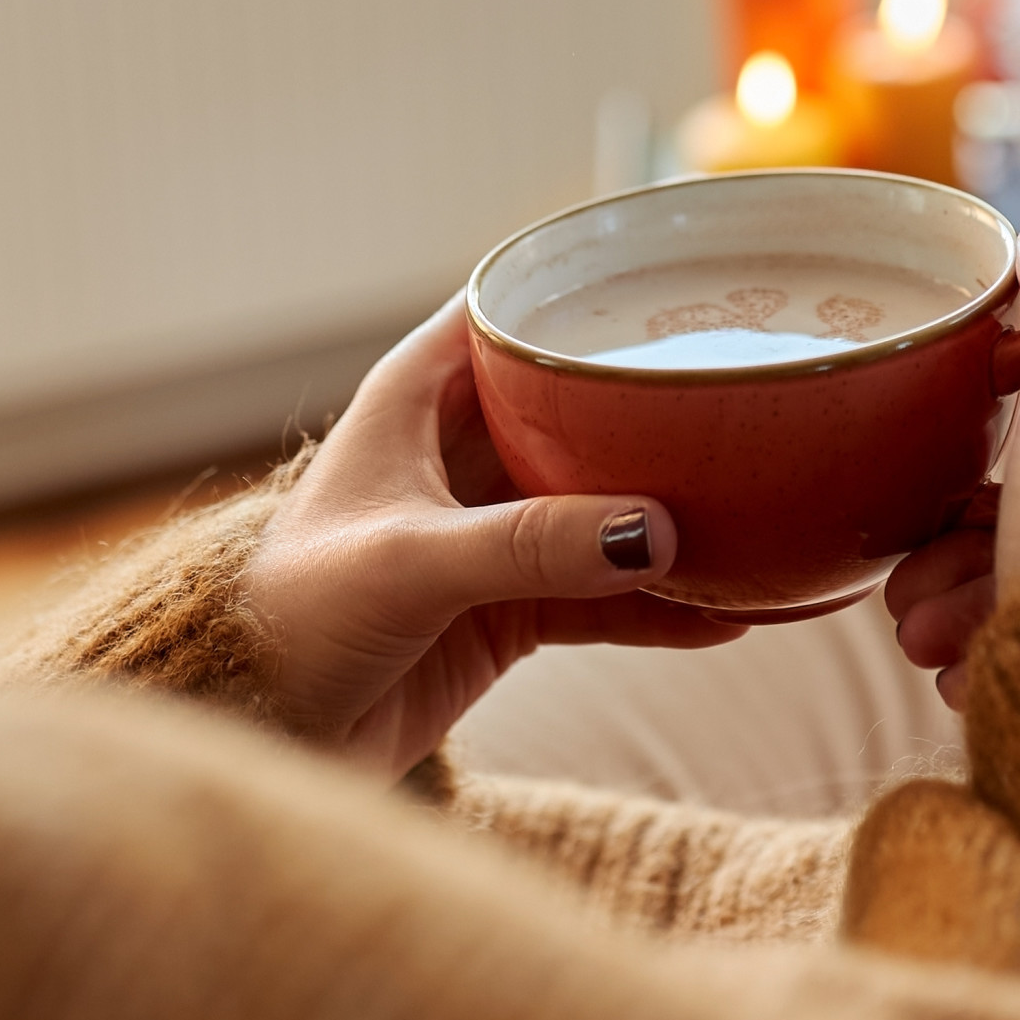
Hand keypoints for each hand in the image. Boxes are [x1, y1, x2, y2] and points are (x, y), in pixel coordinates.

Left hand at [243, 299, 742, 772]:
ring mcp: (490, 534)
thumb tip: (656, 532)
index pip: (511, 311)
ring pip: (603, 505)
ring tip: (766, 513)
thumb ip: (528, 545)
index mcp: (417, 399)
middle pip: (579, 405)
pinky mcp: (506, 612)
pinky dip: (662, 607)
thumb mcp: (408, 565)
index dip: (585, 290)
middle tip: (754, 396)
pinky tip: (736, 614)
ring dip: (674, 515)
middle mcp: (459, 453)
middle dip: (659, 406)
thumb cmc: (288, 623)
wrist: (253, 739)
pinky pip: (604, 598)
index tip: (681, 281)